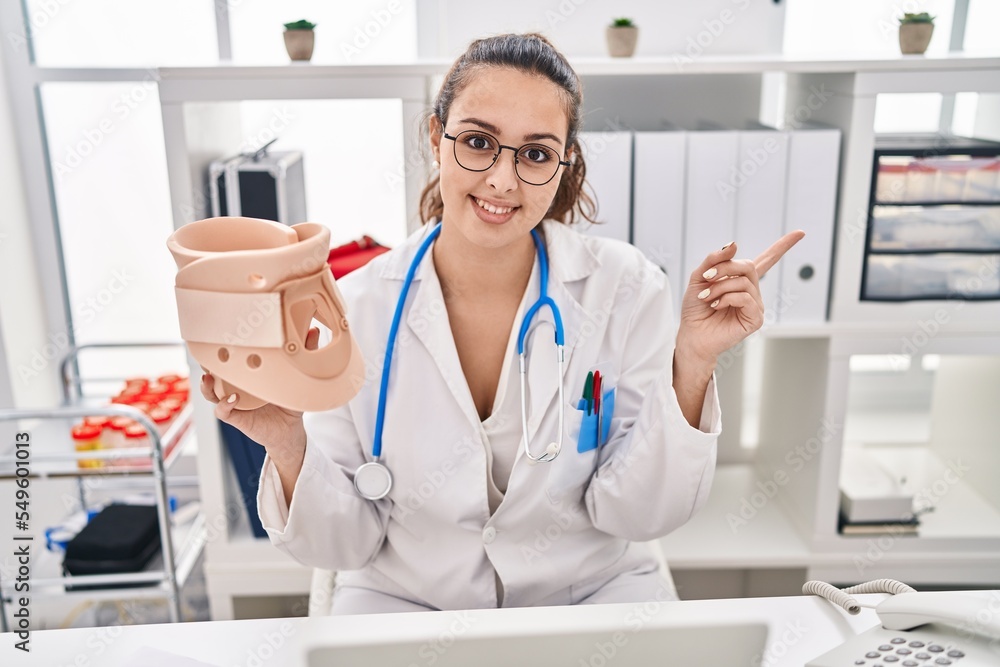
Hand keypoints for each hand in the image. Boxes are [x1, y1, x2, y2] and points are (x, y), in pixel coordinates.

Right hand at [199, 327, 322, 453]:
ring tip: (209, 377)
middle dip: (206, 362)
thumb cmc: (291, 401)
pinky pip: (222, 411)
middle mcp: (237, 386)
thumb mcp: (298, 376)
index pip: (230, 357)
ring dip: (207, 385)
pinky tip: (232, 398)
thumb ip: (305, 353)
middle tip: (206, 353)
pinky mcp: (237, 418)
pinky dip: (224, 405)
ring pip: (211, 392)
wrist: (290, 430)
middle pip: (214, 372)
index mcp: (248, 373)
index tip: (221, 334)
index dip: (222, 346)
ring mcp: (234, 402)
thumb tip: (314, 330)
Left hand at [675, 231, 805, 366]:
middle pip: (749, 266)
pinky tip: (716, 306)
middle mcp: (752, 291)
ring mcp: (756, 305)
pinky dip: (727, 298)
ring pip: (744, 282)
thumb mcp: (699, 277)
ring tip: (706, 297)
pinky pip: (746, 298)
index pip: (766, 259)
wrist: (691, 334)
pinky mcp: (756, 319)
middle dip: (724, 268)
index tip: (801, 232)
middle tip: (706, 277)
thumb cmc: (695, 308)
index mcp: (741, 279)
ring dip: (720, 287)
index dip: (783, 246)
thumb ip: (714, 259)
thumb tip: (734, 244)